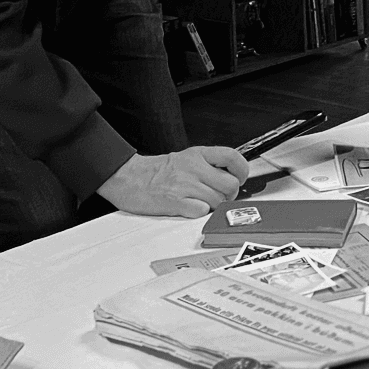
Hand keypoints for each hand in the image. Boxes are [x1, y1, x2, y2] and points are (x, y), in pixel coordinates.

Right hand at [97, 148, 249, 217]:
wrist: (127, 177)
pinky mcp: (175, 202)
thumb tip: (231, 178)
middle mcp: (193, 167)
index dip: (242, 171)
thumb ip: (207, 165)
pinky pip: (201, 212)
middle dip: (228, 195)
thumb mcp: (185, 158)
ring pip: (218, 200)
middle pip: (230, 184)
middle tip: (217, 197)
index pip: (232, 157)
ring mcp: (185, 185)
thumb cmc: (155, 171)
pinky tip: (189, 208)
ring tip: (199, 203)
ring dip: (212, 206)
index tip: (239, 178)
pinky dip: (199, 213)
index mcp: (197, 154)